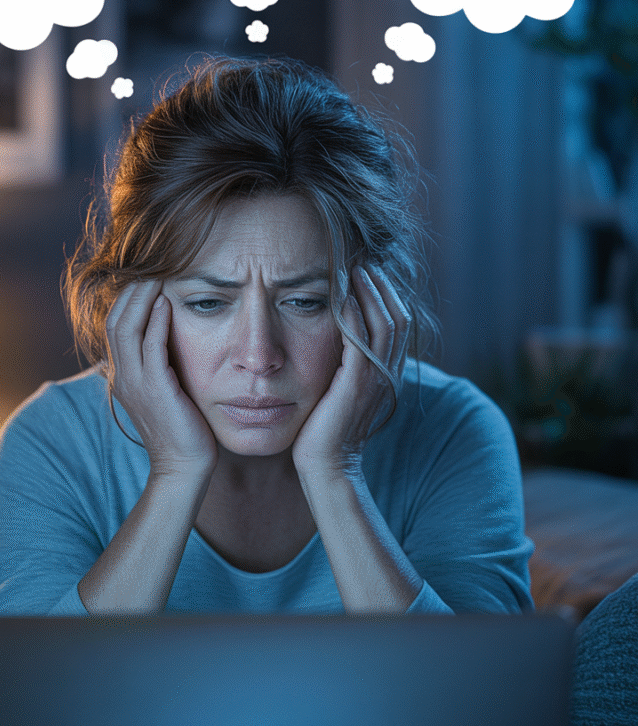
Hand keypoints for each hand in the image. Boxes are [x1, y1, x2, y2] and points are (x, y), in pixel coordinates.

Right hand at [106, 280, 218, 478]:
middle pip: (115, 320)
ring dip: (142, 299)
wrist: (184, 467)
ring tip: (158, 276)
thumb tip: (172, 337)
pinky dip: (157, 322)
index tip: (148, 277)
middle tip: (152, 267)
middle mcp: (123, 377)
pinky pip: (150, 347)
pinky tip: (168, 304)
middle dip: (133, 291)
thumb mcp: (166, 390)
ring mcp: (135, 384)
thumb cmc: (183, 428)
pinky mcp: (155, 390)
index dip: (129, 299)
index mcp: (123, 376)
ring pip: (127, 329)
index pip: (115, 326)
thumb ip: (162, 365)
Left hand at [291, 265, 410, 482]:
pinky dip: (352, 314)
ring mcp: (375, 380)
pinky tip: (339, 295)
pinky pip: (359, 341)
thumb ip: (348, 364)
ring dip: (369, 292)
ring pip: (385, 323)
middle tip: (363, 258)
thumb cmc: (326, 430)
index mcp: (388, 373)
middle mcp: (389, 373)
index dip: (386, 294)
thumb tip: (339, 337)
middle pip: (398, 316)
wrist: (327, 467)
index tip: (367, 269)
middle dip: (381, 285)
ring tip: (354, 267)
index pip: (398, 322)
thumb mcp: (342, 390)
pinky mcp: (356, 385)